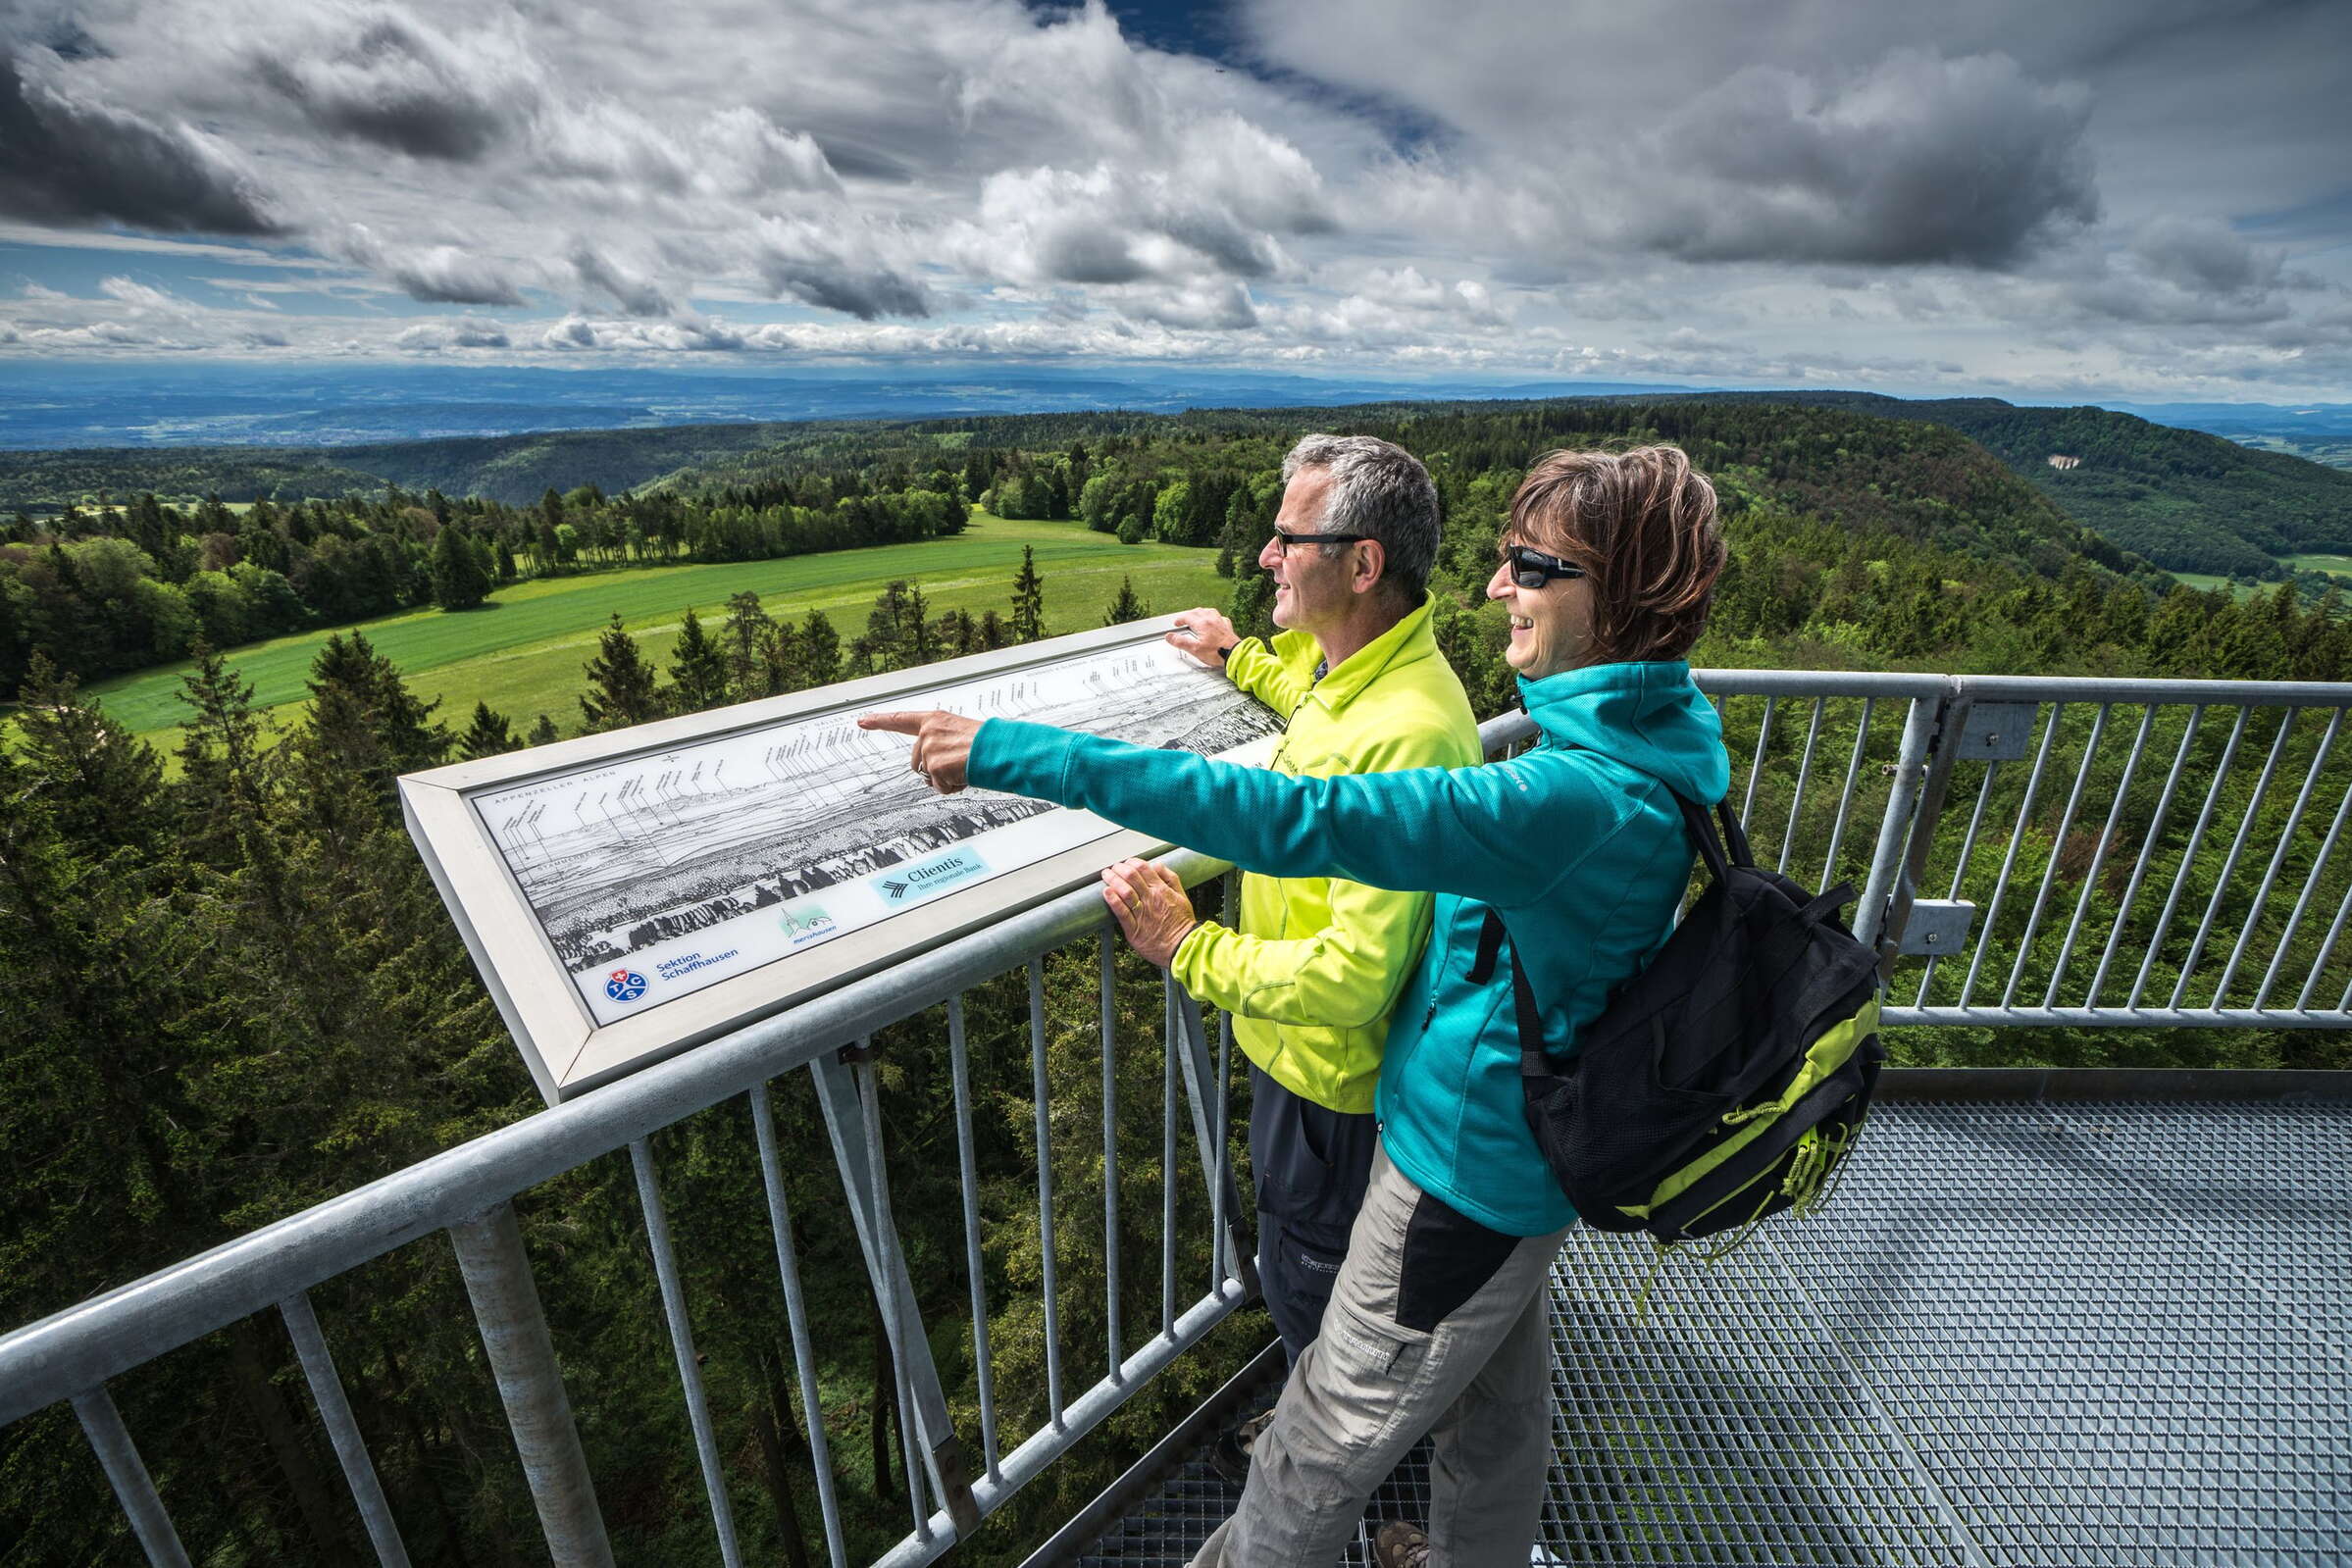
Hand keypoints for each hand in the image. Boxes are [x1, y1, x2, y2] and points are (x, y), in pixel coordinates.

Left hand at [857, 710, 981, 792]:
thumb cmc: (987, 743)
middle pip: (917, 762)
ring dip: (944, 779)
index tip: (862, 721)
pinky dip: (952, 787)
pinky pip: (940, 787)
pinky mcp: (934, 766)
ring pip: (928, 776)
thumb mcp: (960, 734)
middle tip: (958, 763)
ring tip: (964, 768)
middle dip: (934, 770)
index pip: (901, 720)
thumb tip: (931, 769)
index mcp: (935, 720)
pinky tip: (964, 775)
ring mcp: (929, 749)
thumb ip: (941, 742)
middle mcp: (928, 732)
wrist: (1001, 750)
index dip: (879, 720)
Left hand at [1101, 858, 1199, 966]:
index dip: (1132, 862)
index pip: (1143, 868)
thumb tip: (1157, 865)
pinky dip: (1113, 901)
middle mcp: (1151, 899)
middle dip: (1119, 869)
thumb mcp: (1182, 896)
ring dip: (1113, 880)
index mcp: (1161, 890)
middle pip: (1131, 877)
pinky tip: (1106, 892)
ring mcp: (1142, 914)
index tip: (1126, 863)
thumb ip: (1171, 879)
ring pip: (1125, 892)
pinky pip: (1122, 913)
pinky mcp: (1134, 929)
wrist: (1183, 947)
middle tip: (1113, 868)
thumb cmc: (1182, 923)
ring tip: (1106, 875)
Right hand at [1166, 607, 1239, 670]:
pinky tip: (1214, 620)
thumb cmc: (1217, 653)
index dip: (1180, 619)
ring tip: (1197, 616)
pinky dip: (1213, 617)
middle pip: (1198, 611)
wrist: (1235, 655)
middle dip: (1189, 614)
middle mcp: (1212, 620)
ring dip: (1201, 612)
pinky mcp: (1227, 627)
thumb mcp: (1195, 649)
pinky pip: (1219, 617)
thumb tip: (1170, 636)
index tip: (1177, 624)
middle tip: (1184, 620)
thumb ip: (1181, 642)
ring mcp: (1220, 622)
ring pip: (1209, 611)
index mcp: (1202, 624)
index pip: (1187, 616)